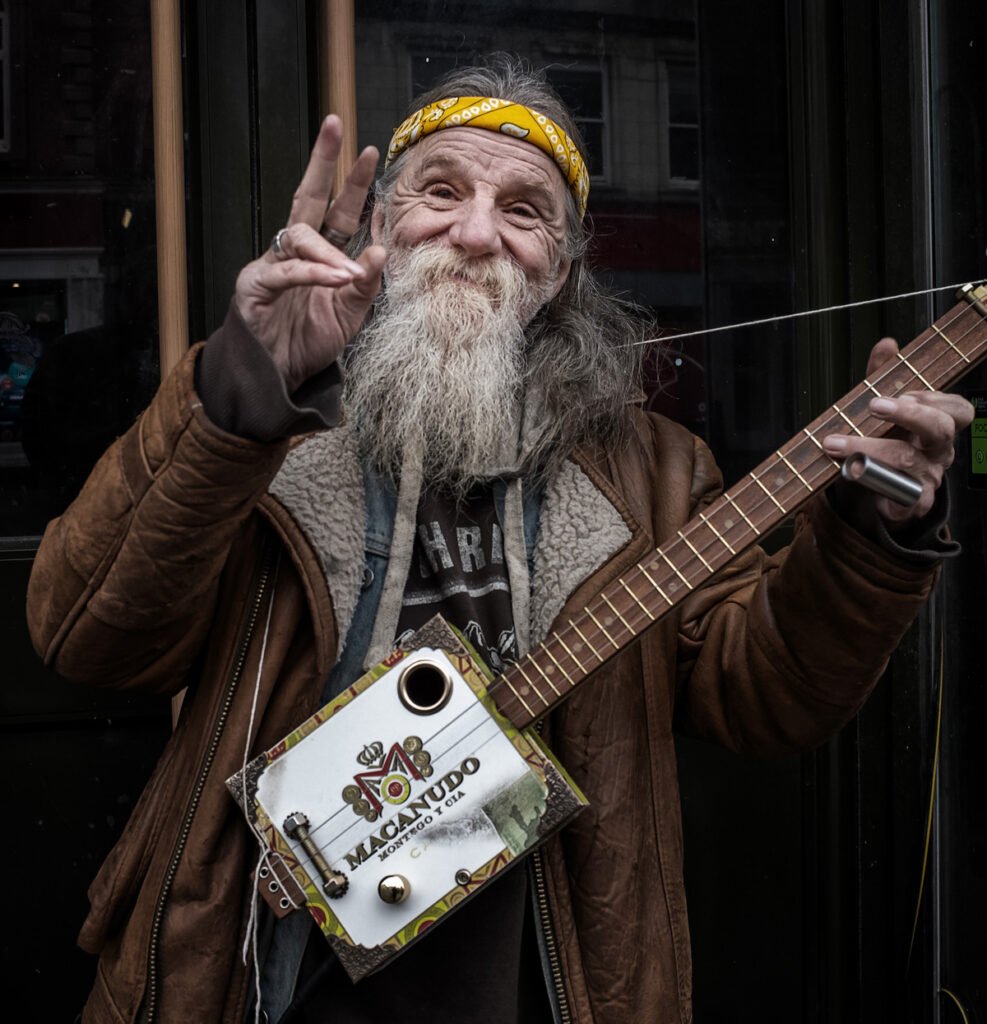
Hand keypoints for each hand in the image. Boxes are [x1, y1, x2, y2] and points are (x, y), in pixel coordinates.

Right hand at [234, 115, 386, 392]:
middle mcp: (294, 252)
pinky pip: (285, 272)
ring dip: (328, 252)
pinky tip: (335, 279)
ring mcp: (271, 266)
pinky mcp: (254, 287)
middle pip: (307, 198)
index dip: (352, 183)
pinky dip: (313, 274)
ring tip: (349, 273)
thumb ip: (365, 285)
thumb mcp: (350, 314)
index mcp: (320, 255)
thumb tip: (378, 248)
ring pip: (299, 237)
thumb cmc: (309, 341)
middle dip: (322, 162)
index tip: (369, 151)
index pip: (337, 211)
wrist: (279, 377)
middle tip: (335, 127)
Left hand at [822, 337, 973, 524]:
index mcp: (937, 427)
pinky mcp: (911, 504)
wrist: (874, 497)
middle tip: (874, 405)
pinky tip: (853, 475)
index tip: (906, 392)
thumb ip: (883, 378)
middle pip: (940, 430)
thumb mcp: (881, 412)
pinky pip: (897, 493)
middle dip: (908, 414)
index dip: (936, 398)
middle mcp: (938, 453)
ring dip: (868, 449)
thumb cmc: (884, 449)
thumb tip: (887, 345)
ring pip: (907, 461)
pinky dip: (872, 483)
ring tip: (836, 444)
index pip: (958, 409)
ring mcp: (927, 479)